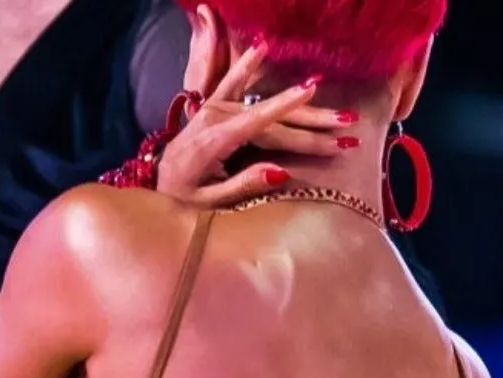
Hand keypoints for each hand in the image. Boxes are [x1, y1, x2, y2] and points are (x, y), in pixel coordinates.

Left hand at [157, 13, 360, 208]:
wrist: (155, 184)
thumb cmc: (182, 200)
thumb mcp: (210, 204)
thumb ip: (243, 186)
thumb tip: (281, 172)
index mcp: (216, 141)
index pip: (261, 123)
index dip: (289, 109)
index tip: (314, 94)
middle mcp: (216, 118)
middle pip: (273, 119)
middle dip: (312, 121)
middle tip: (346, 123)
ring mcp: (213, 109)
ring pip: (263, 105)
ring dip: (297, 103)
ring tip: (323, 89)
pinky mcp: (211, 108)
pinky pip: (232, 83)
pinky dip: (247, 66)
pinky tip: (262, 49)